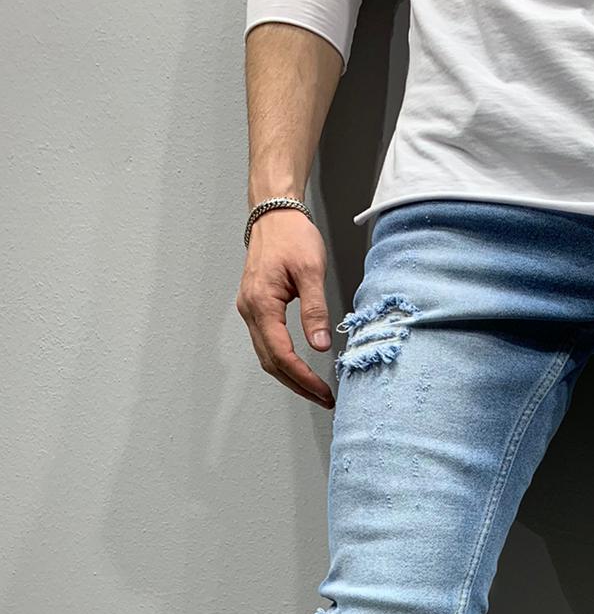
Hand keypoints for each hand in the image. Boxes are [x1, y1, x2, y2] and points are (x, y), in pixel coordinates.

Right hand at [236, 211, 334, 408]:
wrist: (274, 215)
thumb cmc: (292, 236)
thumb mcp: (311, 271)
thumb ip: (315, 310)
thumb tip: (320, 345)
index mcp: (262, 304)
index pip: (281, 354)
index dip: (303, 377)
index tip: (323, 390)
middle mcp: (250, 310)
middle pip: (271, 362)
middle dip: (297, 384)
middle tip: (323, 398)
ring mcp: (250, 310)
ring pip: (267, 356)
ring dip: (290, 376)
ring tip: (315, 389)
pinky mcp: (256, 308)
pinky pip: (266, 343)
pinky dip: (283, 361)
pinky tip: (300, 369)